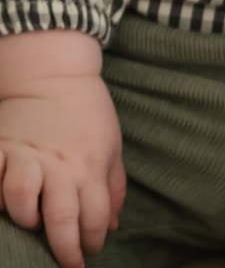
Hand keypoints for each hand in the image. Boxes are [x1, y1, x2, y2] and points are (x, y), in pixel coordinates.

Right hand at [0, 74, 125, 267]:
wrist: (55, 75)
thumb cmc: (89, 112)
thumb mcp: (112, 144)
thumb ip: (113, 185)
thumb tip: (114, 223)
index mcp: (91, 164)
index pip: (95, 215)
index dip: (93, 240)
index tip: (89, 252)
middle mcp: (60, 165)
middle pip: (61, 218)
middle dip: (64, 250)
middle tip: (67, 264)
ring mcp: (28, 156)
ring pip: (21, 199)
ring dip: (25, 220)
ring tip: (31, 226)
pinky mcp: (1, 147)